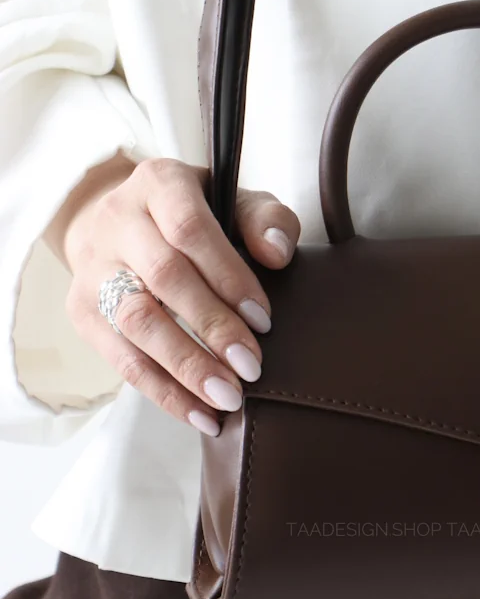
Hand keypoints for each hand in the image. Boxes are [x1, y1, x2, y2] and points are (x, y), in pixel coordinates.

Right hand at [50, 155, 299, 436]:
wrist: (123, 222)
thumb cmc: (199, 217)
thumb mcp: (238, 202)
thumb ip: (267, 220)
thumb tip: (277, 252)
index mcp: (159, 184)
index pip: (190, 230)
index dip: (228, 276)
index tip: (264, 319)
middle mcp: (118, 221)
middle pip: (163, 279)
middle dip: (211, 328)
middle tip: (251, 368)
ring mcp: (93, 268)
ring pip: (135, 322)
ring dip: (184, 367)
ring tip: (227, 399)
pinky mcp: (82, 311)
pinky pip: (120, 359)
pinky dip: (164, 391)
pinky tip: (201, 415)